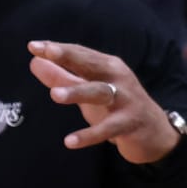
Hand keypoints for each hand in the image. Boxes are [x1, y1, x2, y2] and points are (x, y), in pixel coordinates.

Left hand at [29, 40, 181, 164]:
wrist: (153, 130)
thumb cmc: (115, 105)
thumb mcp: (87, 89)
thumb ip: (61, 76)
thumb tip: (34, 61)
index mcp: (106, 67)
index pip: (80, 54)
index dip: (57, 50)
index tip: (33, 46)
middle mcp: (117, 78)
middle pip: (91, 65)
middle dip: (69, 57)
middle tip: (46, 54)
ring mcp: (125, 99)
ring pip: (100, 92)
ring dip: (77, 92)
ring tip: (54, 94)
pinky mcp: (128, 122)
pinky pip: (107, 128)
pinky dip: (89, 134)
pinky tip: (69, 141)